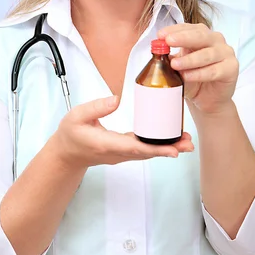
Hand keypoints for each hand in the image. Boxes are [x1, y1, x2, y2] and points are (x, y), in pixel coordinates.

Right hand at [50, 95, 193, 169]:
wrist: (66, 154)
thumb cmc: (70, 135)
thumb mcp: (76, 116)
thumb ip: (96, 107)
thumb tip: (117, 100)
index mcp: (106, 144)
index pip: (134, 148)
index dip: (155, 149)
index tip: (173, 149)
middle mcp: (117, 152)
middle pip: (147, 152)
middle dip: (169, 149)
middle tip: (188, 143)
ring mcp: (121, 154)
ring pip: (148, 153)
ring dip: (167, 148)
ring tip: (186, 142)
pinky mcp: (124, 151)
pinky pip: (144, 150)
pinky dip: (158, 146)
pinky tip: (170, 141)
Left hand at [157, 23, 238, 114]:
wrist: (208, 99)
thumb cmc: (193, 78)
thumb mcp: (178, 67)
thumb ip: (171, 58)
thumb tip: (158, 52)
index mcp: (201, 35)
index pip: (188, 28)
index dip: (174, 30)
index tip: (160, 35)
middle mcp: (215, 41)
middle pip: (200, 35)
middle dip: (183, 38)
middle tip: (169, 41)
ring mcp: (225, 53)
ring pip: (207, 54)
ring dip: (189, 59)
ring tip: (175, 65)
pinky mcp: (231, 68)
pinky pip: (214, 70)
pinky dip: (199, 74)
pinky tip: (187, 76)